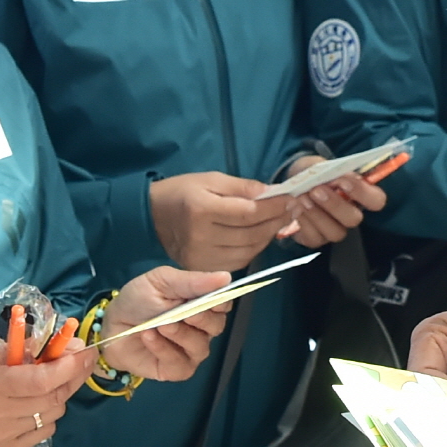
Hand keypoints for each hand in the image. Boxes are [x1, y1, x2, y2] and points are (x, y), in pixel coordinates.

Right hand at [0, 321, 93, 446]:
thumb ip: (29, 339)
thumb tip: (71, 344)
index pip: (41, 381)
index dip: (69, 367)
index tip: (85, 352)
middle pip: (51, 399)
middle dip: (72, 377)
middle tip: (79, 360)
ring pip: (52, 416)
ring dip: (58, 396)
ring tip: (47, 381)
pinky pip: (43, 432)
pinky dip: (47, 415)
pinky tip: (33, 402)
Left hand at [101, 265, 231, 379]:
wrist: (112, 325)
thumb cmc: (138, 299)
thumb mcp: (161, 281)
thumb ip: (192, 281)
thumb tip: (226, 277)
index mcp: (201, 303)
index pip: (224, 304)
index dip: (220, 301)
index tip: (210, 298)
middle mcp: (201, 328)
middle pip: (216, 326)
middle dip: (200, 318)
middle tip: (182, 312)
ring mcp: (191, 351)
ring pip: (200, 346)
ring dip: (179, 334)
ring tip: (159, 325)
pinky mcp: (177, 369)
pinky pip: (180, 364)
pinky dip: (164, 349)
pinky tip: (149, 337)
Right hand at [149, 171, 294, 271]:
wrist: (153, 216)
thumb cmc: (183, 192)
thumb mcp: (210, 179)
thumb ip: (241, 187)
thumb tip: (271, 192)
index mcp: (202, 209)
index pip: (249, 212)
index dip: (274, 207)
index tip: (291, 199)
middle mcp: (202, 236)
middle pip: (251, 233)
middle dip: (277, 221)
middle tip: (293, 210)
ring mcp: (201, 256)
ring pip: (249, 250)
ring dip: (269, 236)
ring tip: (281, 221)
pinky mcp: (202, 268)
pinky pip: (239, 261)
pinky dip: (255, 249)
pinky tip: (262, 236)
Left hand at [280, 168, 387, 247]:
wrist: (292, 186)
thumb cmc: (313, 175)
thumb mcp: (320, 166)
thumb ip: (329, 170)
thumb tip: (335, 175)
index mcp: (360, 195)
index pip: (376, 200)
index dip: (362, 193)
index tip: (343, 181)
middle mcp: (351, 216)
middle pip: (354, 219)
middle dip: (334, 204)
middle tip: (316, 190)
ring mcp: (335, 230)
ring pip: (335, 232)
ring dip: (316, 214)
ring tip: (301, 198)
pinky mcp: (317, 240)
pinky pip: (314, 239)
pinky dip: (303, 222)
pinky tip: (294, 208)